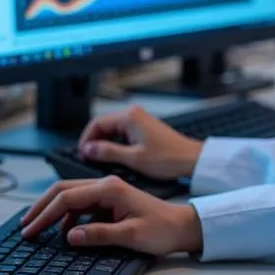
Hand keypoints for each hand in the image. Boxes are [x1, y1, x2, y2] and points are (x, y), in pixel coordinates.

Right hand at [20, 176, 202, 255]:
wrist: (184, 227)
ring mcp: (109, 191)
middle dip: (42, 207)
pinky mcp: (111, 200)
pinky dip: (68, 215)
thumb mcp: (131, 236)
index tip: (30, 231)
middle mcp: (106, 185)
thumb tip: (69, 236)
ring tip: (38, 229)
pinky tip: (65, 231)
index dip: (45, 214)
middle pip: (63, 189)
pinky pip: (83, 204)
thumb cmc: (162, 230)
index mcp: (109, 189)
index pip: (67, 197)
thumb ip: (99, 234)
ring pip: (71, 195)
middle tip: (25, 226)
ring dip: (53, 210)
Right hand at [76, 104, 203, 179]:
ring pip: (113, 129)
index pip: (97, 123)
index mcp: (130, 117)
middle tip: (88, 159)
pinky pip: (123, 133)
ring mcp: (141, 120)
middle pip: (104, 125)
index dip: (86, 139)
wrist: (192, 160)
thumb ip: (107, 152)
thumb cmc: (168, 158)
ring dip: (104, 143)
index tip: (82, 153)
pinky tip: (114, 157)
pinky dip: (115, 144)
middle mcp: (134, 114)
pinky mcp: (145, 128)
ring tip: (99, 160)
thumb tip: (88, 149)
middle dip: (94, 141)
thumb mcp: (133, 158)